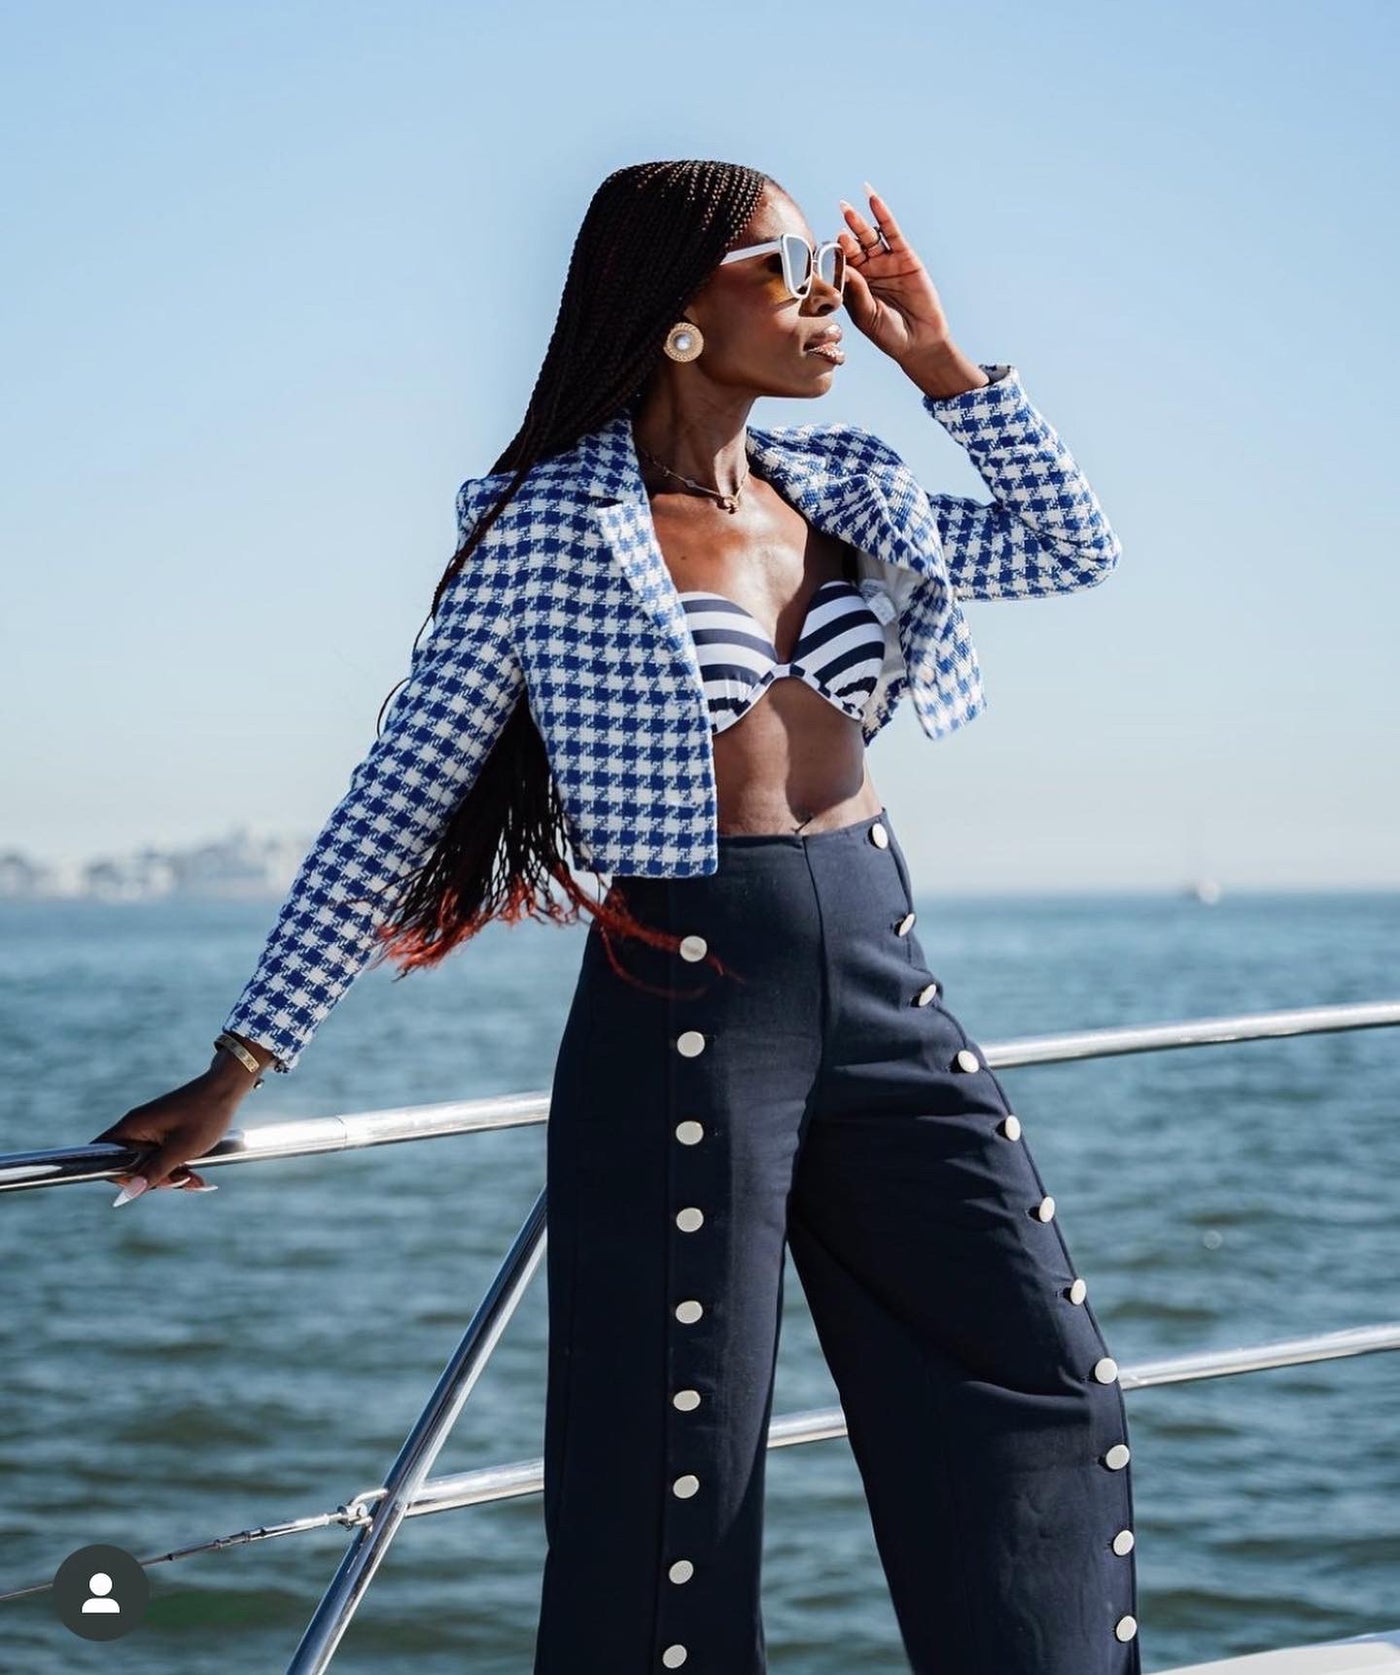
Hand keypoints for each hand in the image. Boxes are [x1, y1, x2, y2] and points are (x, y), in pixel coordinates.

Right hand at [90, 1067, 246, 1202]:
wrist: (228, 1088)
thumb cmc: (206, 1115)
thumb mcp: (181, 1149)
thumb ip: (154, 1171)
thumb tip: (128, 1194)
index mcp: (133, 1126)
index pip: (103, 1155)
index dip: (118, 1176)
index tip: (144, 1183)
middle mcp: (137, 1127)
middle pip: (129, 1165)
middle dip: (154, 1180)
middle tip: (180, 1181)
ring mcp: (151, 1130)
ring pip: (150, 1164)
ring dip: (171, 1177)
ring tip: (195, 1180)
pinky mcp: (165, 1132)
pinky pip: (163, 1156)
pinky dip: (177, 1168)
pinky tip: (197, 1176)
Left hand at [836, 184, 954, 367]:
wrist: (919, 341)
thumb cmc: (888, 335)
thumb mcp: (867, 316)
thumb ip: (857, 293)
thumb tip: (845, 269)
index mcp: (853, 286)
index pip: (838, 264)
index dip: (831, 255)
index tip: (822, 250)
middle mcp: (867, 271)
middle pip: (852, 246)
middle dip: (844, 234)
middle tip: (835, 220)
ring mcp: (885, 262)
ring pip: (869, 237)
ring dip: (858, 222)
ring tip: (846, 209)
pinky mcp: (904, 257)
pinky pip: (891, 232)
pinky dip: (883, 215)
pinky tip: (873, 199)